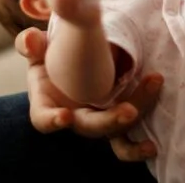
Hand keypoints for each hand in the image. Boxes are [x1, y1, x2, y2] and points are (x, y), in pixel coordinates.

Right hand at [16, 27, 163, 160]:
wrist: (76, 54)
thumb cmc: (50, 54)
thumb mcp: (37, 47)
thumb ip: (30, 44)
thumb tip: (31, 40)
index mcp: (48, 103)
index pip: (43, 119)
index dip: (52, 121)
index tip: (65, 116)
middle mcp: (74, 117)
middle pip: (90, 127)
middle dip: (110, 121)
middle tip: (129, 111)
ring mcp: (97, 120)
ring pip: (115, 131)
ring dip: (134, 119)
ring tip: (152, 89)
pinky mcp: (118, 118)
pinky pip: (128, 137)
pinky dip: (139, 145)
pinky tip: (153, 144)